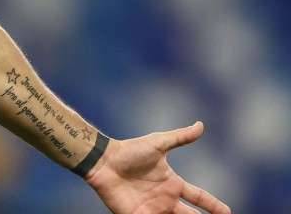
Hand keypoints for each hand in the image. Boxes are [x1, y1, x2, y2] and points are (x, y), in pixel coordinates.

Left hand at [86, 122, 229, 213]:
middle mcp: (165, 199)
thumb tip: (201, 125)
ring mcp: (151, 209)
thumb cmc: (129, 151)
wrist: (102, 161)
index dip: (214, 205)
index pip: (200, 197)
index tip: (228, 213)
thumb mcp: (158, 144)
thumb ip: (180, 137)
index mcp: (173, 184)